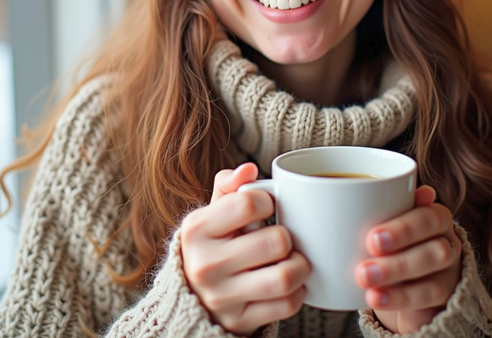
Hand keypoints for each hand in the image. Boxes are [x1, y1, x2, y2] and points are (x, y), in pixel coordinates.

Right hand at [180, 163, 310, 335]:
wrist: (191, 296)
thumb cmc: (213, 243)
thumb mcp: (213, 211)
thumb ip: (230, 185)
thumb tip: (249, 169)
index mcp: (197, 229)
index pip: (249, 203)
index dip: (269, 201)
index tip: (267, 208)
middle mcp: (205, 264)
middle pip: (275, 241)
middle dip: (288, 237)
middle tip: (283, 237)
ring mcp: (221, 297)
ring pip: (285, 277)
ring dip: (300, 266)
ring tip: (294, 259)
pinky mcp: (239, 322)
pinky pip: (286, 305)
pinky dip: (298, 292)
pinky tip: (289, 283)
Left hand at [355, 185, 461, 333]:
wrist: (405, 282)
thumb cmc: (391, 240)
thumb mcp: (384, 219)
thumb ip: (383, 204)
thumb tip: (384, 186)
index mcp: (436, 217)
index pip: (428, 218)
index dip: (403, 229)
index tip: (371, 238)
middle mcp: (448, 242)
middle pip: (434, 249)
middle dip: (399, 259)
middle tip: (365, 261)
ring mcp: (449, 273)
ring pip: (432, 278)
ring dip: (397, 275)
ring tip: (364, 279)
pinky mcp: (444, 298)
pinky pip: (428, 300)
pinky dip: (400, 298)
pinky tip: (376, 297)